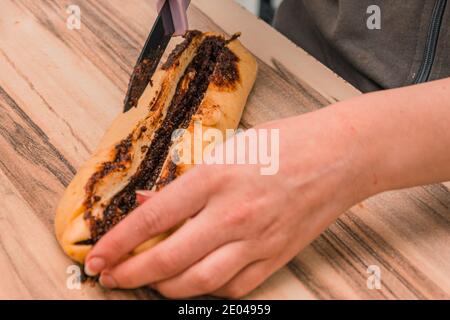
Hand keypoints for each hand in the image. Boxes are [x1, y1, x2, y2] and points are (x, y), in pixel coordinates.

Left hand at [84, 103, 377, 297]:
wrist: (338, 157)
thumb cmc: (284, 144)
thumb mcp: (227, 148)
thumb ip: (185, 182)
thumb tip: (148, 203)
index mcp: (216, 177)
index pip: (154, 218)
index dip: (118, 242)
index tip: (97, 256)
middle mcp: (233, 213)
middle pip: (169, 259)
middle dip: (132, 274)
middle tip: (112, 277)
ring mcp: (257, 240)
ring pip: (198, 282)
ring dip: (165, 288)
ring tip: (148, 283)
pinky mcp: (276, 256)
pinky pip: (233, 288)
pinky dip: (206, 290)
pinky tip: (194, 283)